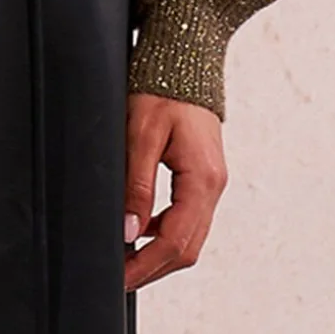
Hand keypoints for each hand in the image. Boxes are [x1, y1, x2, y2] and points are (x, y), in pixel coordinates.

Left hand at [123, 91, 227, 291]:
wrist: (186, 56)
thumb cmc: (164, 86)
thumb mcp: (141, 133)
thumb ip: (137, 184)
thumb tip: (129, 230)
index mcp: (203, 179)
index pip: (177, 242)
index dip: (146, 266)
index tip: (120, 277)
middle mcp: (214, 186)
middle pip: (188, 248)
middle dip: (153, 267)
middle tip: (120, 276)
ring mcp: (212, 182)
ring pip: (190, 236)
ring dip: (159, 252)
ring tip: (127, 257)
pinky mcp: (204, 176)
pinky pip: (188, 217)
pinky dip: (166, 231)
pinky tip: (142, 227)